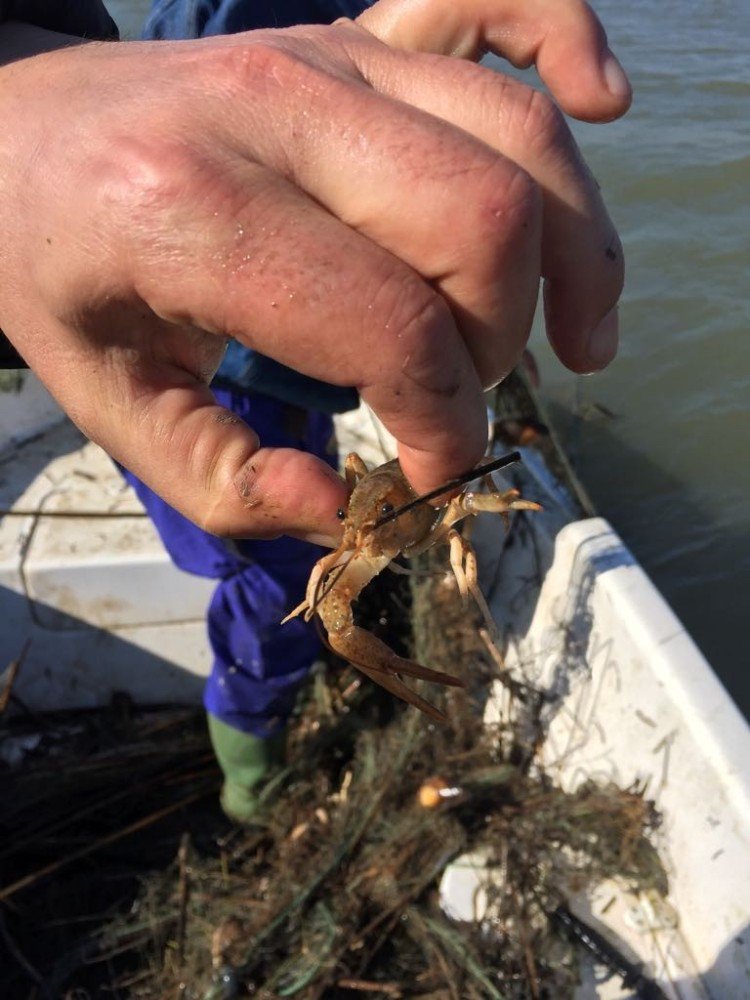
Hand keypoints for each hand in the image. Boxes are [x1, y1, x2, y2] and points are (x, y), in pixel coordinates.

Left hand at [0, 0, 628, 541]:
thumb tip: (338, 510)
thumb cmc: (56, 270)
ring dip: (571, 256)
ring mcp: (326, 57)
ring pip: (519, 142)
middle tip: (459, 399)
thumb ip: (222, 480)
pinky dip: (569, 65)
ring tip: (573, 338)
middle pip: (484, 223)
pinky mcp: (355, 40)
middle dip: (501, 344)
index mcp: (191, 212)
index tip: (430, 471)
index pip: (391, 326)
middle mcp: (274, 109)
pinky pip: (502, 21)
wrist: (13, 134)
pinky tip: (602, 111)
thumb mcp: (108, 404)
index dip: (441, 424)